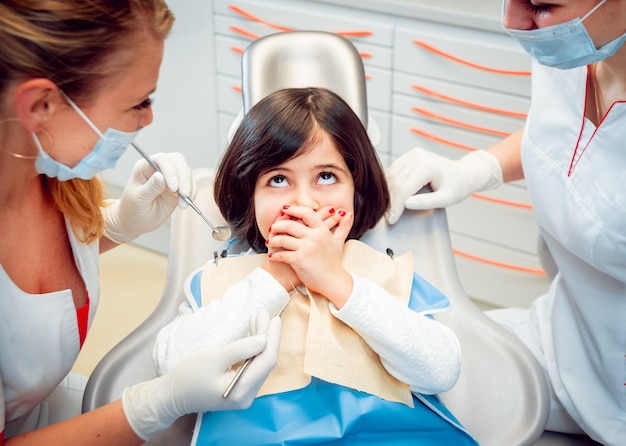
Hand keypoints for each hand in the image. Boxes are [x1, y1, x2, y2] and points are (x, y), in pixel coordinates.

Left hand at [102, 152, 195, 243]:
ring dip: (189, 186)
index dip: (170, 170)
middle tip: (184, 194)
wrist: (136, 221)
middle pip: (178, 160)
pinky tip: (184, 205)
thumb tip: (161, 176)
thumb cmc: (132, 209)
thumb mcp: (138, 200)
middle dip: (184, 176)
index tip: (173, 188)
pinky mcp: (179, 186)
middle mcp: (159, 168)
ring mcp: (170, 176)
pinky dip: (192, 193)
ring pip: (186, 171)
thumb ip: (150, 187)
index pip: (161, 159)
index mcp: (145, 167)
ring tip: (183, 204)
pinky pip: (191, 184)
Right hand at [122, 311, 280, 440]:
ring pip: (260, 362)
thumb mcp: (214, 358)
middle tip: (263, 314)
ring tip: (258, 318)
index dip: (272, 339)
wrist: (172, 395)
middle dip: (266, 336)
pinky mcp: (240, 387)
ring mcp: (245, 393)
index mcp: (241, 392)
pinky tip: (253, 331)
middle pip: (265, 362)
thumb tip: (264, 338)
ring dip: (260, 339)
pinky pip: (252, 364)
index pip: (266, 362)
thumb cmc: (189, 377)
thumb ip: (241, 349)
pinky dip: (252, 347)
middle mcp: (247, 396)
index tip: (274, 319)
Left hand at [265, 205, 353, 306]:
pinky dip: (275, 255)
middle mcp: (314, 237)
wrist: (333, 281)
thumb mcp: (338, 242)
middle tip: (272, 229)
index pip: (306, 213)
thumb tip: (348, 213)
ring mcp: (306, 248)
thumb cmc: (334, 262)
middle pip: (290, 225)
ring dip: (273, 241)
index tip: (284, 209)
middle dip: (278, 226)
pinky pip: (282, 254)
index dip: (294, 210)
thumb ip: (343, 226)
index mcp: (322, 231)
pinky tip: (272, 256)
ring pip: (283, 239)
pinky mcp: (299, 260)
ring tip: (269, 243)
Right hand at [385, 148, 502, 223]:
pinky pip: (394, 170)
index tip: (392, 219)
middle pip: (396, 182)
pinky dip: (389, 183)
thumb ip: (426, 202)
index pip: (405, 188)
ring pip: (391, 175)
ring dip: (388, 192)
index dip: (396, 206)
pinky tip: (390, 195)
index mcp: (427, 166)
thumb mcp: (446, 199)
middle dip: (391, 201)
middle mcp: (417, 157)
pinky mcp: (409, 156)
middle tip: (388, 216)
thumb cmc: (457, 187)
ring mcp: (412, 154)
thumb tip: (406, 204)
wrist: (463, 174)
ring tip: (388, 208)